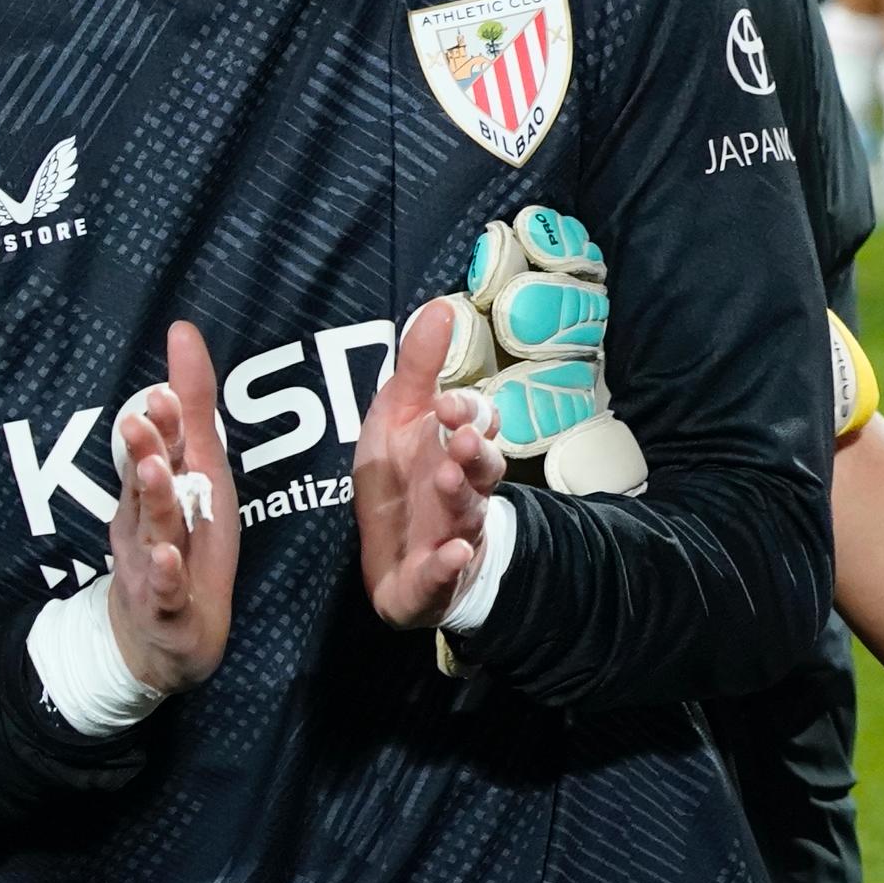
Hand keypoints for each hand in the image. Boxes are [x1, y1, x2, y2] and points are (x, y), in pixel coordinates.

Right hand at [106, 322, 239, 693]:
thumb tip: (184, 341)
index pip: (161, 447)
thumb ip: (191, 418)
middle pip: (147, 481)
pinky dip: (165, 575)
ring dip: (154, 499)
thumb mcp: (195, 482)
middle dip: (146, 449)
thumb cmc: (179, 547)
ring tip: (156, 470)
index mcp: (161, 491)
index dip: (164, 418)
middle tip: (144, 416)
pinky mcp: (166, 606)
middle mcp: (148, 521)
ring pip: (153, 528)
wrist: (156, 638)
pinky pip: (165, 590)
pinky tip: (167, 559)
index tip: (164, 386)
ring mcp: (152, 563)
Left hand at [356, 296, 507, 631]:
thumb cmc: (404, 480)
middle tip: (459, 438)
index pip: (477, 423)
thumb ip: (418, 368)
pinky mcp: (434, 577)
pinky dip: (449, 565)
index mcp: (455, 448)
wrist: (400, 561)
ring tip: (449, 479)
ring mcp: (454, 533)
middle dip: (475, 451)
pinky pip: (445, 573)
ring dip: (462, 496)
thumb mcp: (398, 419)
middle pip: (485, 467)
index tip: (447, 405)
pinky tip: (451, 554)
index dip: (468, 414)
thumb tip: (441, 305)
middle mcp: (463, 488)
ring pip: (469, 513)